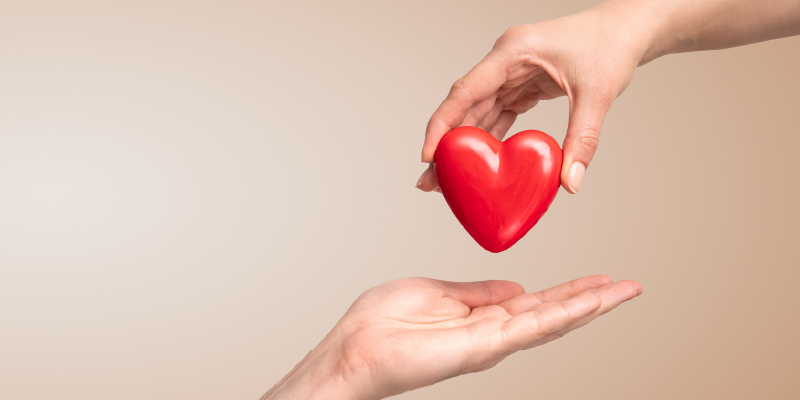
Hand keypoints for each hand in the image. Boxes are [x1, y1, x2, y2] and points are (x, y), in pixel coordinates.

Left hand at [262, 275, 641, 399]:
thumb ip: (478, 291)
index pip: (535, 301)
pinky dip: (566, 314)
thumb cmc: (382, 323)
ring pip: (552, 321)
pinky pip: (532, 327)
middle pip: (553, 312)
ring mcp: (491, 342)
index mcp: (480, 315)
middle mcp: (492, 332)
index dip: (569, 290)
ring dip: (590, 306)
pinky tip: (592, 303)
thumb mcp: (438, 291)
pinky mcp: (483, 348)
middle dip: (592, 299)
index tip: (599, 279)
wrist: (354, 349)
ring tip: (625, 291)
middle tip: (629, 286)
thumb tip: (515, 286)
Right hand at [416, 0, 799, 193]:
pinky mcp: (521, 84)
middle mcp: (504, 61)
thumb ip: (582, 139)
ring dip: (464, 147)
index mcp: (512, 52)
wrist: (628, 30)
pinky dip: (488, 140)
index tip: (429, 156)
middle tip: (430, 181)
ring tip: (447, 181)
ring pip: (477, 114)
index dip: (443, 124)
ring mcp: (510, 72)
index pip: (465, 91)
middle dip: (447, 145)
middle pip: (464, 106)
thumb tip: (569, 182)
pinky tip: (478, 165)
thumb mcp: (598, 93)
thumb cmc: (611, 46)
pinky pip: (497, 116)